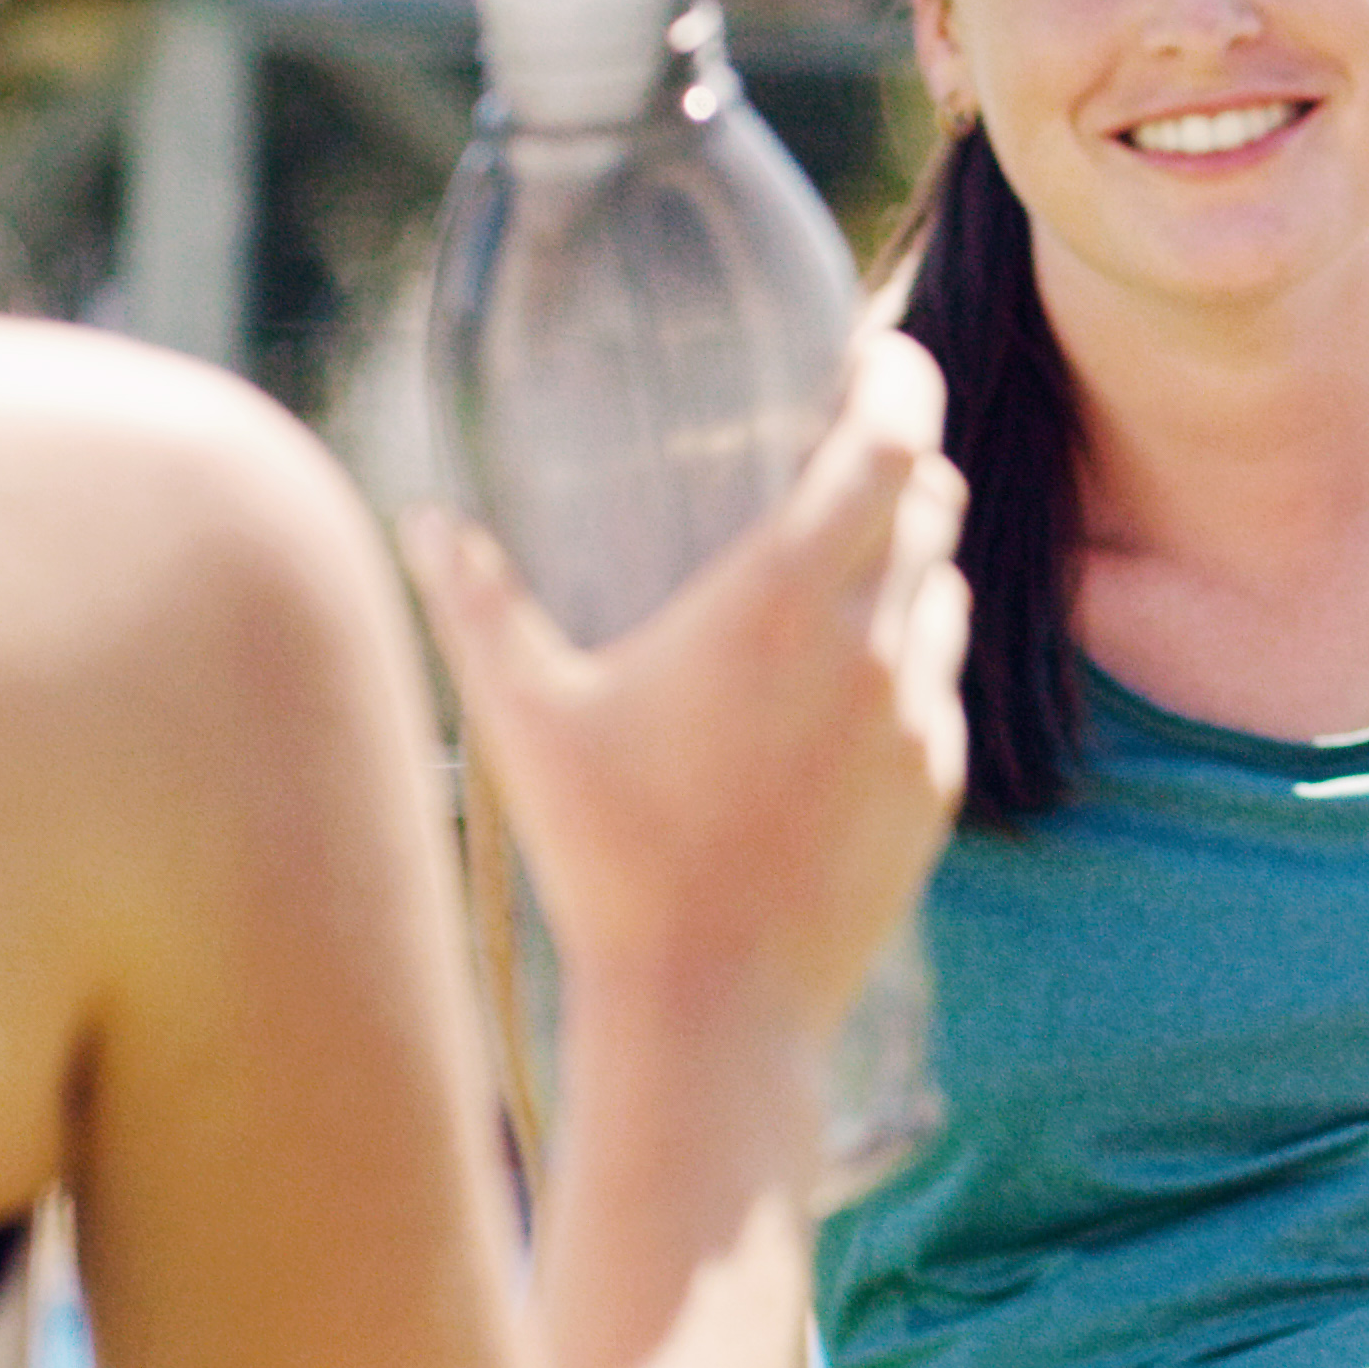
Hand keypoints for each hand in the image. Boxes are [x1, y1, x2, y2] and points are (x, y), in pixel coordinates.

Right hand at [409, 328, 969, 1043]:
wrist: (708, 1012)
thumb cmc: (609, 857)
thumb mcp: (523, 718)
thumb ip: (476, 602)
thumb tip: (425, 518)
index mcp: (781, 600)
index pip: (892, 442)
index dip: (898, 382)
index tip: (876, 356)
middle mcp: (870, 645)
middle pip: (933, 503)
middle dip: (899, 466)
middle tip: (846, 455)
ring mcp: (916, 721)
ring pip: (943, 594)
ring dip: (906, 566)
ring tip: (835, 577)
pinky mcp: (937, 790)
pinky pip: (938, 690)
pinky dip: (905, 664)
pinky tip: (838, 696)